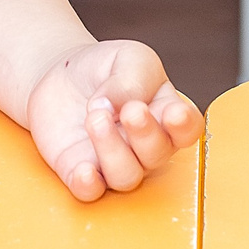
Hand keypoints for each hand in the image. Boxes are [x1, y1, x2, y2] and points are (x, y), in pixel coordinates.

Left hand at [24, 40, 201, 201]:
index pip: (187, 130)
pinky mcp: (80, 170)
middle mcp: (144, 145)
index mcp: (165, 115)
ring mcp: (112, 161)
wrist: (61, 74)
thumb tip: (119, 106)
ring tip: (95, 117)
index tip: (173, 113)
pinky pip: (90, 191)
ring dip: (113, 150)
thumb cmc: (105, 68)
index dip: (184, 127)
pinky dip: (88, 183)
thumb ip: (133, 78)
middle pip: (157, 155)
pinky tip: (84, 169)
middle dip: (145, 134)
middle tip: (130, 110)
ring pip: (126, 176)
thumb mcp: (128, 58)